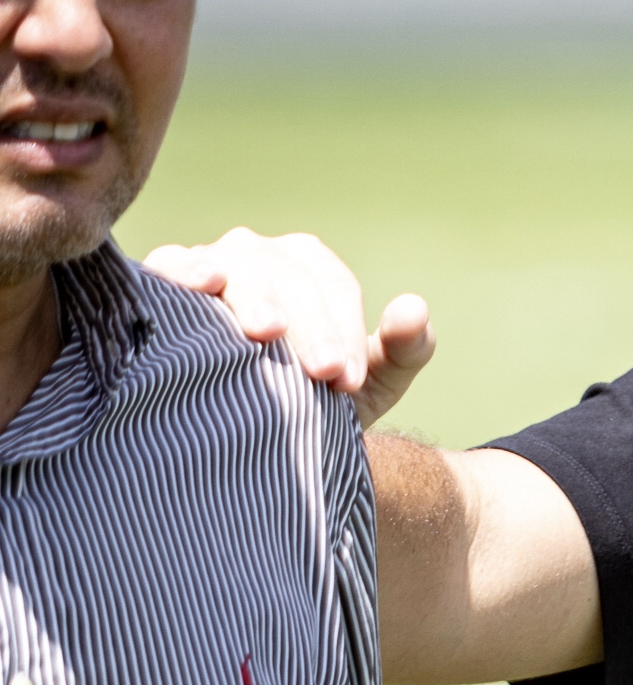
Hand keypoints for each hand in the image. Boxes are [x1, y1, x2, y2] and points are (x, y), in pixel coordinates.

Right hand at [140, 229, 433, 426]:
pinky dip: (182, 272)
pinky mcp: (165, 278)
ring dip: (254, 297)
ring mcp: (212, 261)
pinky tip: (197, 286)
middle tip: (322, 371)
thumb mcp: (372, 382)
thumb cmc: (318, 397)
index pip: (332, 290)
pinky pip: (169, 265)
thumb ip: (406, 349)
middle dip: (309, 326)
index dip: (344, 332)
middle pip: (288, 277)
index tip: (346, 379)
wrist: (256, 430)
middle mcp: (261, 254)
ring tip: (267, 330)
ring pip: (236, 268)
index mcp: (312, 268)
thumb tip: (414, 308)